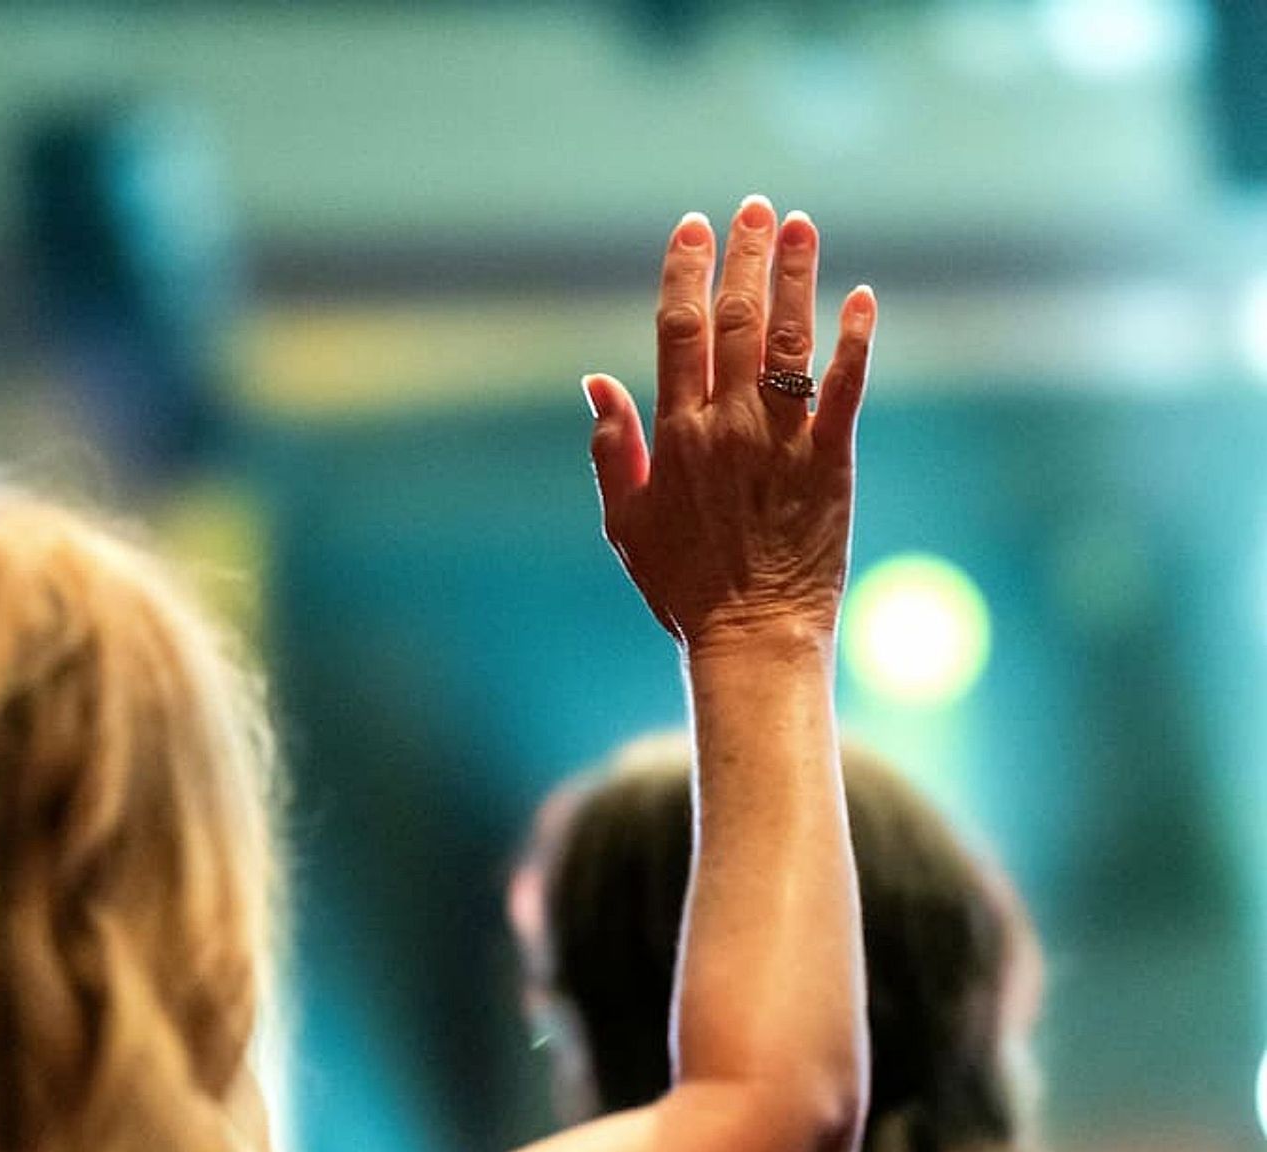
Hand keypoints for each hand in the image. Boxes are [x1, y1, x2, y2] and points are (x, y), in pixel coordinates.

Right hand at [584, 197, 875, 655]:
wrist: (751, 636)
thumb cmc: (682, 587)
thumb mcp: (624, 523)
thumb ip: (609, 448)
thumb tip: (595, 381)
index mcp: (676, 434)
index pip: (679, 330)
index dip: (685, 272)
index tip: (693, 229)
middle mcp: (729, 425)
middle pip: (738, 319)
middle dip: (746, 256)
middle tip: (755, 209)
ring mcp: (783, 440)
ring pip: (790, 340)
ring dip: (797, 277)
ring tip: (802, 226)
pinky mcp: (831, 461)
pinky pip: (846, 388)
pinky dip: (854, 341)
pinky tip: (862, 298)